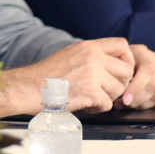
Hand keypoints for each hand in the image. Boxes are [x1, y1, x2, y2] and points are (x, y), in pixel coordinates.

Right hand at [0, 38, 132, 116]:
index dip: (126, 59)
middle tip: (105, 89)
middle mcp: (92, 58)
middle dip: (119, 83)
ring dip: (107, 97)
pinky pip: (108, 104)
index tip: (118, 70)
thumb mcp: (68, 55)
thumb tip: (110, 61)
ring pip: (119, 89)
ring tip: (91, 97)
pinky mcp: (90, 92)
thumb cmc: (44, 75)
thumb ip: (89, 55)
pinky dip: (98, 108)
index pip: (122, 45)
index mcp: (87, 47)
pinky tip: (85, 104)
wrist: (27, 88)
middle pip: (126, 70)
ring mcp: (92, 75)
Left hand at [117, 44, 154, 108]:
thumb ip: (116, 68)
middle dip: (136, 100)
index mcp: (146, 56)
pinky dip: (148, 106)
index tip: (124, 100)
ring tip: (127, 105)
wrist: (133, 56)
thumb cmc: (120, 58)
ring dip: (141, 104)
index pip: (147, 72)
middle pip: (153, 87)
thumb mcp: (116, 57)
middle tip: (121, 104)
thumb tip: (112, 86)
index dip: (136, 89)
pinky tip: (136, 104)